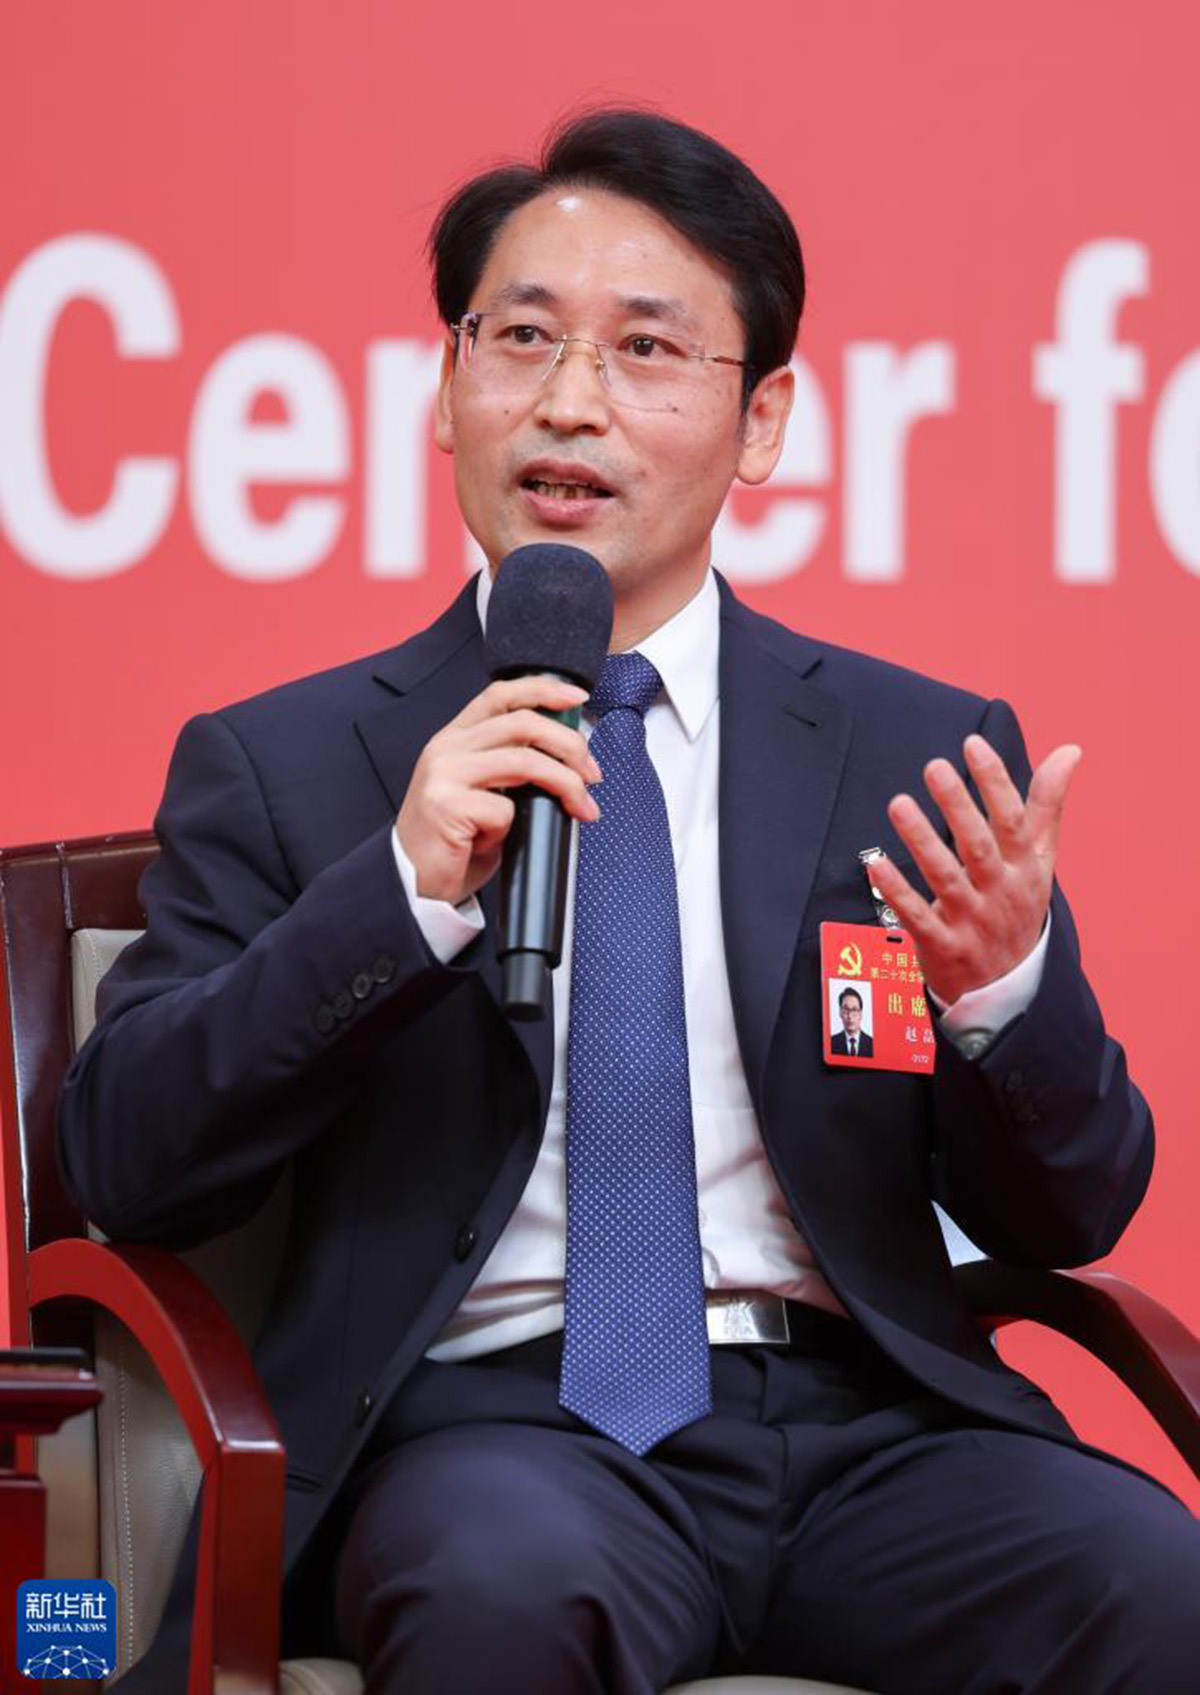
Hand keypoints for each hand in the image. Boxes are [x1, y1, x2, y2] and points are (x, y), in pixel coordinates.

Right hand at [395, 676, 601, 905]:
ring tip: (581, 807)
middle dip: (571, 746)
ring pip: (524, 761)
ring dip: (566, 784)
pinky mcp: (446, 806)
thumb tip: (568, 756)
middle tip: (592, 775)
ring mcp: (443, 775)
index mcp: (455, 738)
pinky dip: (514, 826)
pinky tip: (498, 840)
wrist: (414, 883)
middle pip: (523, 723)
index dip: (544, 690)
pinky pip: (505, 809)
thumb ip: (511, 763)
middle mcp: (446, 748)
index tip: (577, 700)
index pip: (502, 694)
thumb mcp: (483, 790)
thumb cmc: (454, 841)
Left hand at [869, 734, 1081, 1004]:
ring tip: (899, 804)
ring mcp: (972, 921)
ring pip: (945, 878)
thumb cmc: (1019, 907)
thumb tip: (1069, 750)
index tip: (974, 744)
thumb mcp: (1040, 859)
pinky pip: (918, 917)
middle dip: (958, 806)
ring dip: (922, 841)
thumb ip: (1046, 804)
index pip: (1012, 819)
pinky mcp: (943, 945)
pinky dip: (897, 892)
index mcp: (1024, 867)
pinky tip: (876, 864)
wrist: (1011, 987)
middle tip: (934, 767)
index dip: (995, 781)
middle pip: (979, 845)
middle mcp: (1000, 892)